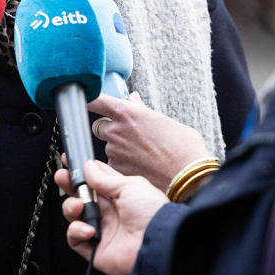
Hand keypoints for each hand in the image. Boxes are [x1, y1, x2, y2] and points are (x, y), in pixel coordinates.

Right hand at [56, 160, 166, 274]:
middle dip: (68, 186)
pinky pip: (74, 238)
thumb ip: (104, 178)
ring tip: (79, 207)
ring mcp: (101, 229)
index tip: (68, 161)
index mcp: (118, 195)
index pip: (94, 180)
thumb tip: (87, 166)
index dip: (80, 171)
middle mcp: (108, 211)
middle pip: (80, 196)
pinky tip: (89, 229)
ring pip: (74, 215)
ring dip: (71, 207)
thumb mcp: (129, 186)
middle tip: (62, 178)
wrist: (157, 243)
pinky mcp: (95, 248)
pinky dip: (77, 231)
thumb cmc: (152, 213)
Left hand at [89, 92, 212, 191]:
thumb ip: (142, 109)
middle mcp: (116, 130)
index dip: (89, 99)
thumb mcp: (163, 120)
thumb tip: (133, 98)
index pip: (95, 100)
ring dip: (117, 148)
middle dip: (109, 129)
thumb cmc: (182, 147)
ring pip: (107, 147)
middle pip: (98, 126)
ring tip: (141, 154)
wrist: (188, 176)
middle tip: (127, 134)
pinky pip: (112, 164)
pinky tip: (140, 167)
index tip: (86, 98)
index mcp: (126, 112)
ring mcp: (114, 152)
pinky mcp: (116, 170)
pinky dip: (122, 165)